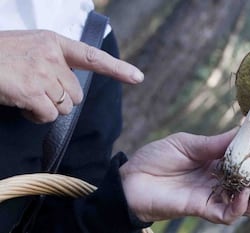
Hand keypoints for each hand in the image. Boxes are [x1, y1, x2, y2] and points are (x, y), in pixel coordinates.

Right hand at [0, 30, 143, 122]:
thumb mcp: (30, 48)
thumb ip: (53, 61)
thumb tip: (69, 89)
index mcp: (54, 42)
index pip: (92, 56)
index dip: (117, 68)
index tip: (137, 77)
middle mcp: (52, 56)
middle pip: (76, 94)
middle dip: (60, 99)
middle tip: (37, 90)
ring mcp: (42, 72)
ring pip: (64, 107)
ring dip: (47, 108)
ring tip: (26, 95)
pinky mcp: (32, 90)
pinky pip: (49, 116)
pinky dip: (36, 117)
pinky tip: (22, 105)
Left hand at [119, 129, 249, 223]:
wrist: (131, 178)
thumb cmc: (156, 157)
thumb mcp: (188, 144)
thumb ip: (216, 142)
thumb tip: (245, 128)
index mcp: (219, 163)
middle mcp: (222, 181)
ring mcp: (214, 196)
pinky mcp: (203, 209)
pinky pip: (229, 213)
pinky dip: (241, 204)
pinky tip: (245, 191)